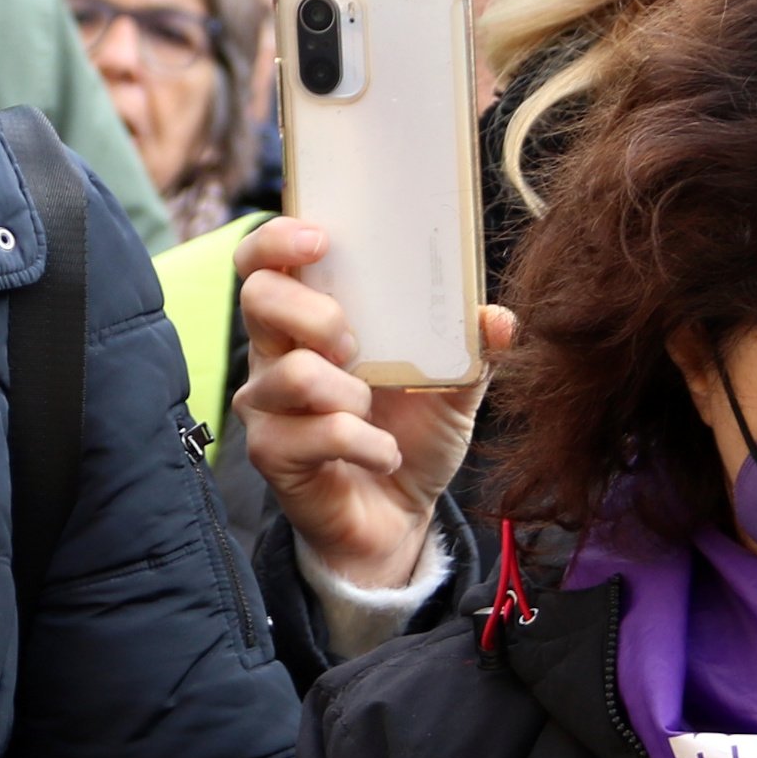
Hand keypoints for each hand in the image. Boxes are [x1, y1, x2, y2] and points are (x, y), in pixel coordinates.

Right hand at [233, 219, 513, 589]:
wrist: (397, 519)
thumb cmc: (409, 437)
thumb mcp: (453, 388)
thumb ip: (473, 350)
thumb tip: (498, 318)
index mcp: (305, 322)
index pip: (263, 262)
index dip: (278, 238)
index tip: (322, 239)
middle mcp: (273, 355)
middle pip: (258, 297)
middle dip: (317, 312)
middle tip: (355, 342)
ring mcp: (267, 406)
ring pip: (292, 373)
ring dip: (350, 393)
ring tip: (373, 411)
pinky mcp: (272, 454)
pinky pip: (319, 433)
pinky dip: (367, 444)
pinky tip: (384, 455)